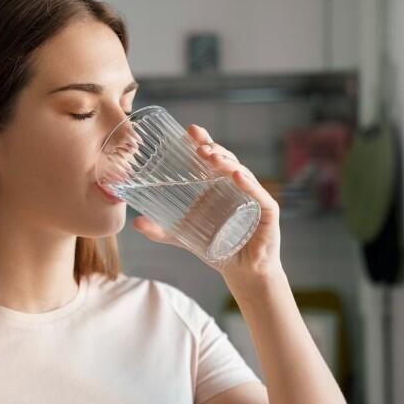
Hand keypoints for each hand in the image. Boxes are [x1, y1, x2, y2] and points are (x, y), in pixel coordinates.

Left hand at [132, 124, 283, 284]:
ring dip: (227, 163)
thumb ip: (161, 230)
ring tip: (211, 156)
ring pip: (242, 172)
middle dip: (212, 149)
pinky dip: (249, 184)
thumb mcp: (183, 237)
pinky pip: (258, 195)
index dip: (202, 142)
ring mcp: (253, 197)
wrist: (243, 271)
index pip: (211, 158)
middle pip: (226, 160)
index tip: (189, 131)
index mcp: (218, 186)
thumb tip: (136, 223)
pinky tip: (237, 176)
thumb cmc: (217, 248)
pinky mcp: (267, 212)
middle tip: (197, 145)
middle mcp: (237, 186)